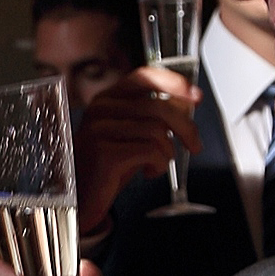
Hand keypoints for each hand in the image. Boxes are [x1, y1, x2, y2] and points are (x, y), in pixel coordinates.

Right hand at [76, 69, 198, 233]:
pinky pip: (150, 151)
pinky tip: (149, 171)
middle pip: (158, 106)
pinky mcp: (104, 152)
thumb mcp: (131, 136)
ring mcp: (100, 129)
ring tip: (158, 163)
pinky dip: (159, 164)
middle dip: (185, 128)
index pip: (144, 77)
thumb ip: (153, 117)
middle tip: (195, 145)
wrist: (80, 198)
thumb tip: (186, 104)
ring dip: (167, 152)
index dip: (174, 83)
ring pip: (157, 131)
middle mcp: (101, 109)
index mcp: (108, 99)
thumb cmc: (106, 167)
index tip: (195, 96)